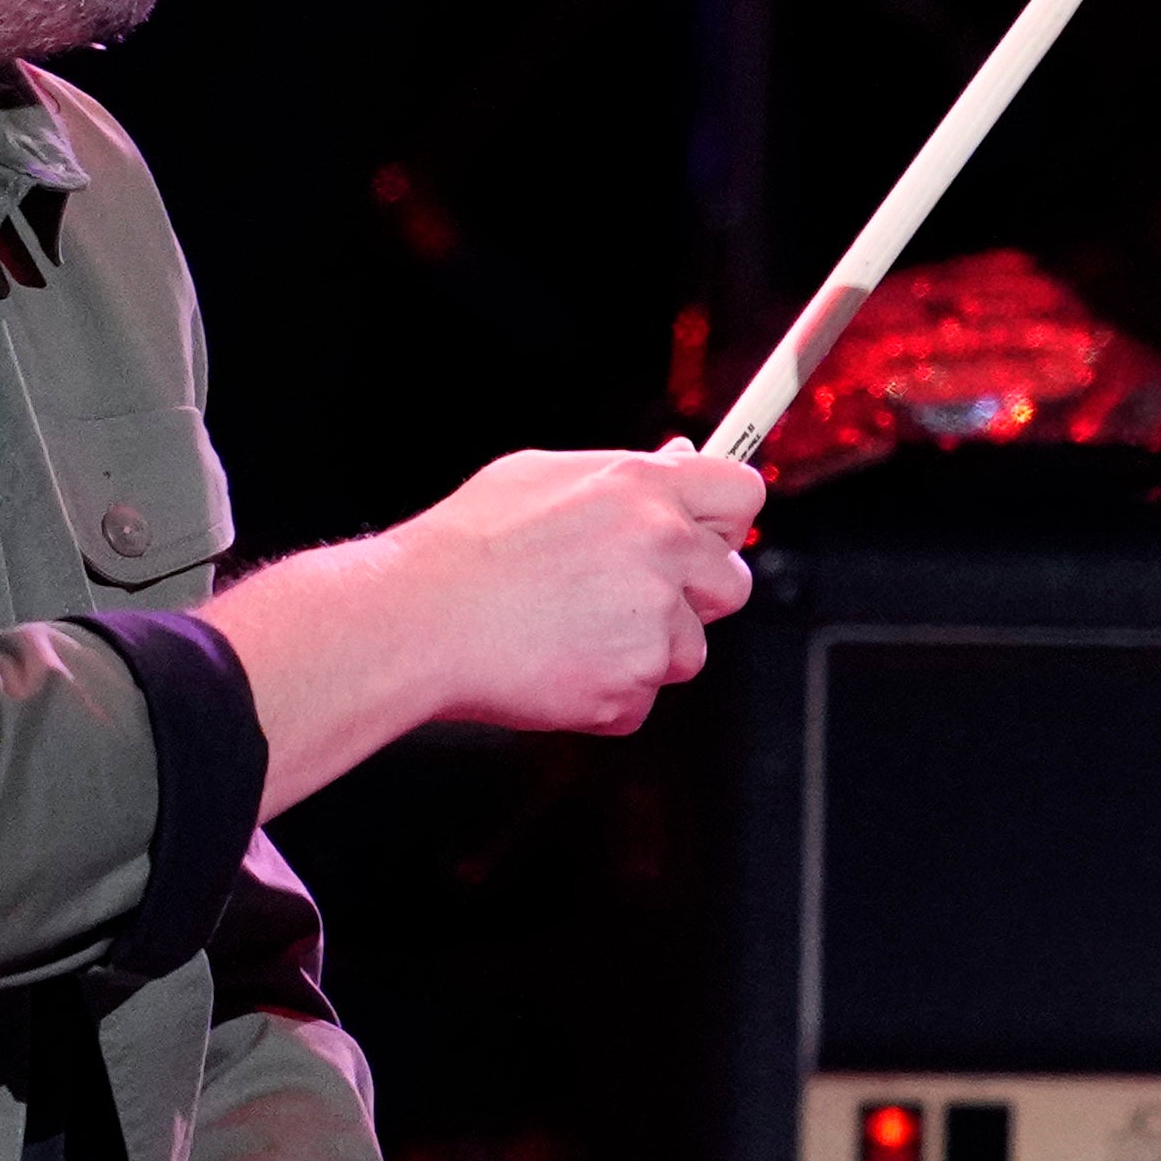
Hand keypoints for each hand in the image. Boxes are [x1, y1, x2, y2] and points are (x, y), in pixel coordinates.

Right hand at [382, 440, 765, 737]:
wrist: (417, 621)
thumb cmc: (464, 549)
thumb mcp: (539, 475)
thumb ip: (623, 473)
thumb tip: (678, 462)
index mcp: (642, 487)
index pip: (743, 494)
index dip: (724, 522)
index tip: (707, 538)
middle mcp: (661, 548)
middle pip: (733, 583)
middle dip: (694, 596)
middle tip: (629, 598)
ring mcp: (652, 622)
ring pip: (689, 650)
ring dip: (645, 650)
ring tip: (570, 632)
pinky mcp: (632, 686)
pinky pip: (643, 698)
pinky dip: (607, 694)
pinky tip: (556, 666)